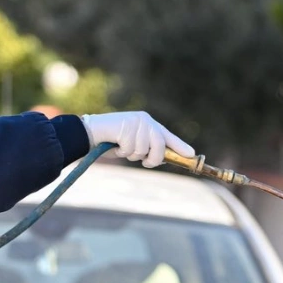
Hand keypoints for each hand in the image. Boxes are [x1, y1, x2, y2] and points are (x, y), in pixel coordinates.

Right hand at [79, 111, 193, 167]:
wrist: (90, 132)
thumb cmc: (112, 141)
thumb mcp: (134, 145)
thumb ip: (149, 149)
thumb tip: (163, 159)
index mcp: (148, 123)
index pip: (167, 136)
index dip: (180, 146)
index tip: (192, 154)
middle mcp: (144, 120)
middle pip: (159, 145)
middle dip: (153, 158)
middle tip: (144, 161)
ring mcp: (135, 123)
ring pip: (144, 150)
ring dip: (132, 155)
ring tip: (122, 148)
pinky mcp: (125, 127)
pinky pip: (131, 149)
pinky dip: (122, 152)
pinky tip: (116, 145)